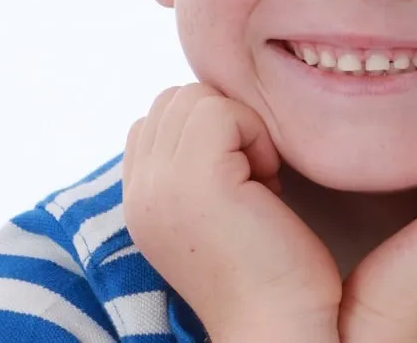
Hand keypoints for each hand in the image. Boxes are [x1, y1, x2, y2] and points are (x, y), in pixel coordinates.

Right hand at [123, 83, 341, 341]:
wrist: (279, 325)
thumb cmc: (268, 266)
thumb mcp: (216, 204)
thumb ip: (195, 161)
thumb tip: (216, 110)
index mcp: (139, 199)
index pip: (158, 117)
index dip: (208, 130)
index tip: (239, 177)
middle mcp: (138, 191)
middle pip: (177, 98)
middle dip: (224, 122)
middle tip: (252, 176)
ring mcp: (159, 185)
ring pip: (198, 97)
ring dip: (240, 127)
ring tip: (258, 180)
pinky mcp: (194, 180)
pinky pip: (221, 109)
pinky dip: (254, 133)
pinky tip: (267, 182)